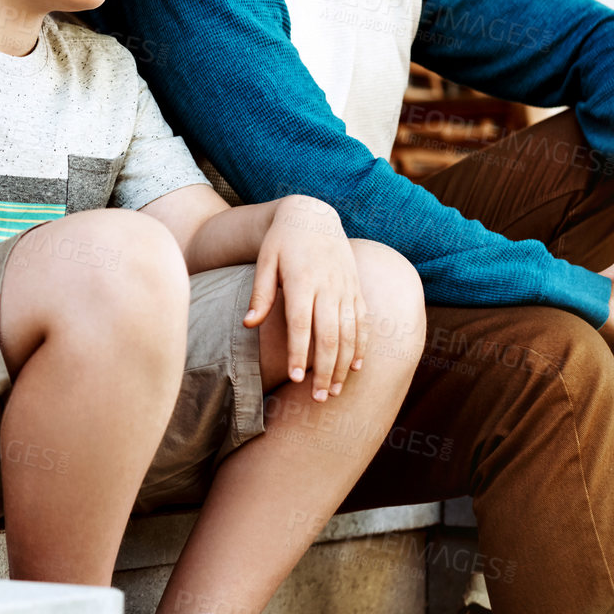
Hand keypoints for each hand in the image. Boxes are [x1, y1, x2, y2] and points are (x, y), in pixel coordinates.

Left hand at [246, 195, 364, 401]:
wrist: (313, 215)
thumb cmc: (282, 241)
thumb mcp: (265, 260)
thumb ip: (260, 294)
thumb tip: (249, 325)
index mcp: (301, 280)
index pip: (301, 324)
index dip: (299, 353)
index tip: (294, 379)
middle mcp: (328, 286)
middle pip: (329, 335)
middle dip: (323, 370)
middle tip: (317, 398)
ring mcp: (346, 288)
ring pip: (349, 333)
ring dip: (343, 365)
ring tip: (334, 391)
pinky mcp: (356, 288)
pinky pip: (364, 322)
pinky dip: (362, 345)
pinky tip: (356, 367)